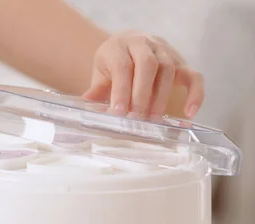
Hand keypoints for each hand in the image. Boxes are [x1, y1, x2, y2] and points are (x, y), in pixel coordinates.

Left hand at [83, 30, 203, 118]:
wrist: (127, 45)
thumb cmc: (112, 64)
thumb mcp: (100, 73)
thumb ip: (97, 89)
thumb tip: (88, 104)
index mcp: (119, 46)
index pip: (122, 66)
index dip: (121, 90)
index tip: (118, 112)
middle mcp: (143, 44)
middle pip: (148, 65)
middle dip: (142, 94)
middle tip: (136, 118)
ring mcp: (164, 51)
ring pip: (169, 69)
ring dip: (161, 98)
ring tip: (152, 119)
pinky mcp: (180, 62)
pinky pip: (194, 75)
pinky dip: (196, 94)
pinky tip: (190, 113)